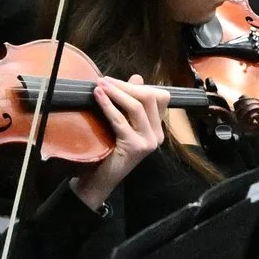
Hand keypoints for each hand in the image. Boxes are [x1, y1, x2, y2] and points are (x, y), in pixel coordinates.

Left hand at [73, 76, 167, 208]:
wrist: (99, 180)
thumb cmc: (108, 151)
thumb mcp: (121, 123)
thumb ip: (130, 102)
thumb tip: (137, 77)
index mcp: (157, 129)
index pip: (159, 98)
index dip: (138, 86)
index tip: (116, 81)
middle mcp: (157, 135)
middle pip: (149, 98)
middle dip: (125, 86)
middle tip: (105, 80)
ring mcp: (148, 142)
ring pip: (137, 107)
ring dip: (117, 92)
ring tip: (100, 85)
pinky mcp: (135, 147)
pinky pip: (121, 120)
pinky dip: (108, 105)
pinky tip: (98, 96)